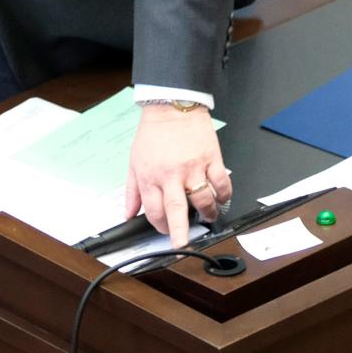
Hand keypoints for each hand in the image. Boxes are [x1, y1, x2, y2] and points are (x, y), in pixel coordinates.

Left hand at [124, 105, 231, 248]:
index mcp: (150, 176)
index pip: (154, 211)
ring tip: (208, 215)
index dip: (160, 226)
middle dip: (181, 233)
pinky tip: (220, 197)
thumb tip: (127, 215)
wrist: (172, 105)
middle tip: (184, 246)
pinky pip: (222, 183)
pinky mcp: (211, 158)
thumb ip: (131, 191)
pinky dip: (224, 195)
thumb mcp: (134, 160)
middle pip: (176, 210)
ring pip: (203, 200)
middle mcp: (171, 174)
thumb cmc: (153, 132)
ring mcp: (193, 167)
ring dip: (208, 213)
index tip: (166, 231)